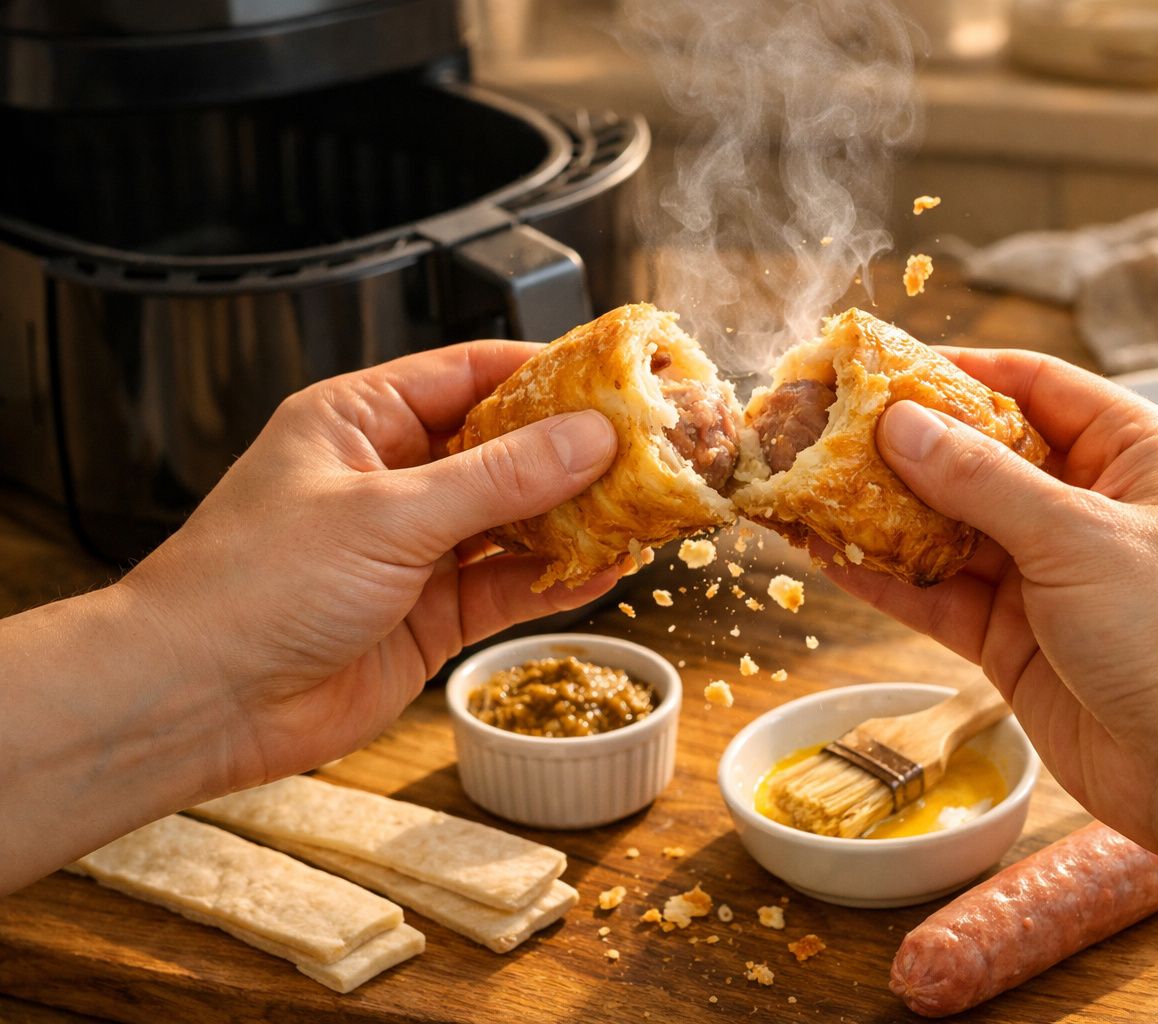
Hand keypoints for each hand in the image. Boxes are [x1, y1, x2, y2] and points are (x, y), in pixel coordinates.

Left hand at [119, 342, 617, 792]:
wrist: (198, 703)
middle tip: (649, 449)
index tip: (618, 377)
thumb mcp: (387, 515)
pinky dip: (557, 579)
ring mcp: (415, 549)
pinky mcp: (430, 615)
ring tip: (644, 508)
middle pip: (505, 448)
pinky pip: (509, 585)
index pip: (471, 374)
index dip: (547, 373)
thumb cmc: (253, 586)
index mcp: (361, 421)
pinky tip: (607, 568)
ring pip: (515, 520)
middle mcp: (392, 479)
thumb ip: (497, 480)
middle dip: (576, 452)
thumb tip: (588, 438)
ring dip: (576, 518)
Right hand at [822, 349, 1157, 854]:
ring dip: (884, 514)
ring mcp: (1049, 574)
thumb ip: (981, 480)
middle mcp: (1090, 505)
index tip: (883, 364)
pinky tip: (832, 559)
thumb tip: (900, 423)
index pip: (1036, 385)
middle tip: (827, 428)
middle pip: (981, 455)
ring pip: (951, 528)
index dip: (959, 371)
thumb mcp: (1078, 536)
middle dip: (906, 446)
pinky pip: (941, 594)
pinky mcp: (1017, 638)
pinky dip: (890, 578)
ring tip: (810, 489)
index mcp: (1134, 452)